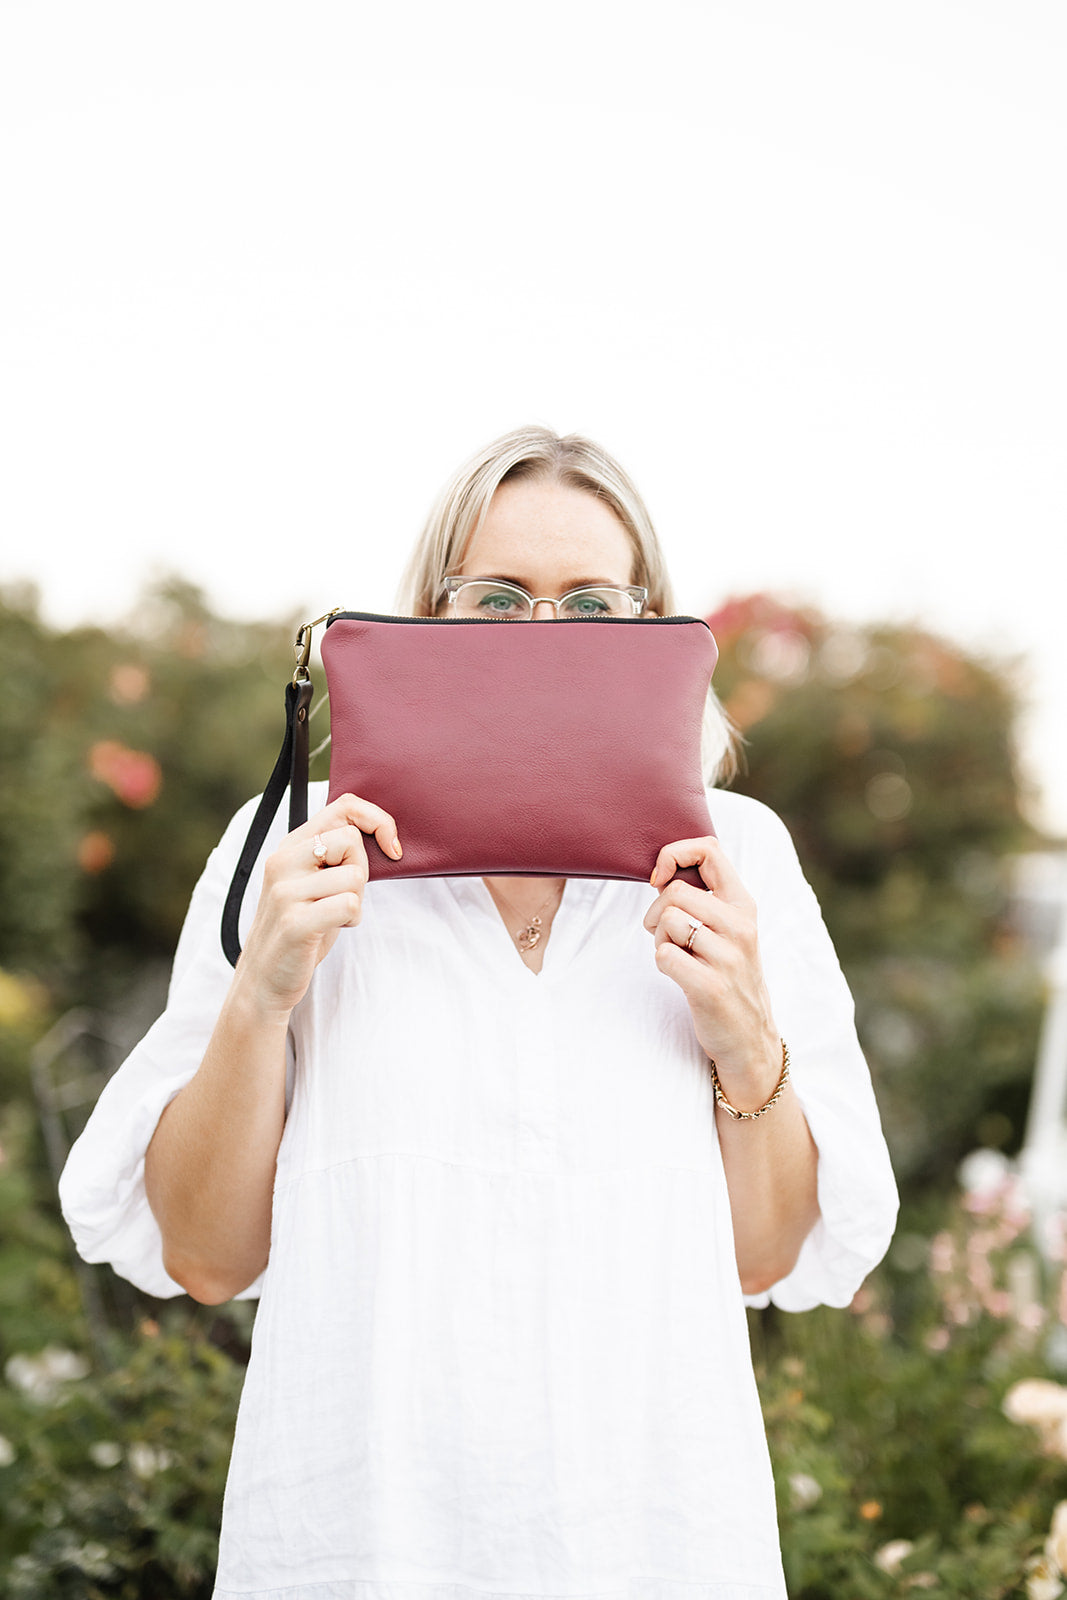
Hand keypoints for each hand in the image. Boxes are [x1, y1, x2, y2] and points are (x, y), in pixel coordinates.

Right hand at [235, 793, 401, 1016]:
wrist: (264, 978)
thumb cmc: (303, 927)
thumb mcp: (315, 882)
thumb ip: (336, 855)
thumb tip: (384, 832)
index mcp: (290, 846)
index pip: (344, 806)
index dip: (378, 820)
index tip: (392, 847)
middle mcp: (282, 861)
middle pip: (351, 841)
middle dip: (362, 872)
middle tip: (345, 896)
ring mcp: (284, 891)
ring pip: (354, 876)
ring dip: (356, 902)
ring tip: (335, 917)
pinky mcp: (294, 922)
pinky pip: (348, 904)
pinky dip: (352, 918)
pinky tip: (336, 928)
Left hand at [644, 836, 780, 1100]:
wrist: (750, 1038)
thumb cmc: (729, 975)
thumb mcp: (730, 930)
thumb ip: (706, 897)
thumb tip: (662, 871)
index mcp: (744, 905)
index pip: (709, 850)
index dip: (674, 854)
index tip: (659, 879)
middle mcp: (741, 927)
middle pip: (675, 891)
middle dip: (655, 912)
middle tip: (663, 934)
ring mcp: (728, 958)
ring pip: (668, 922)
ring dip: (659, 939)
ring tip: (677, 955)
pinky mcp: (711, 987)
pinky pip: (664, 956)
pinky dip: (662, 964)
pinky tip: (679, 975)